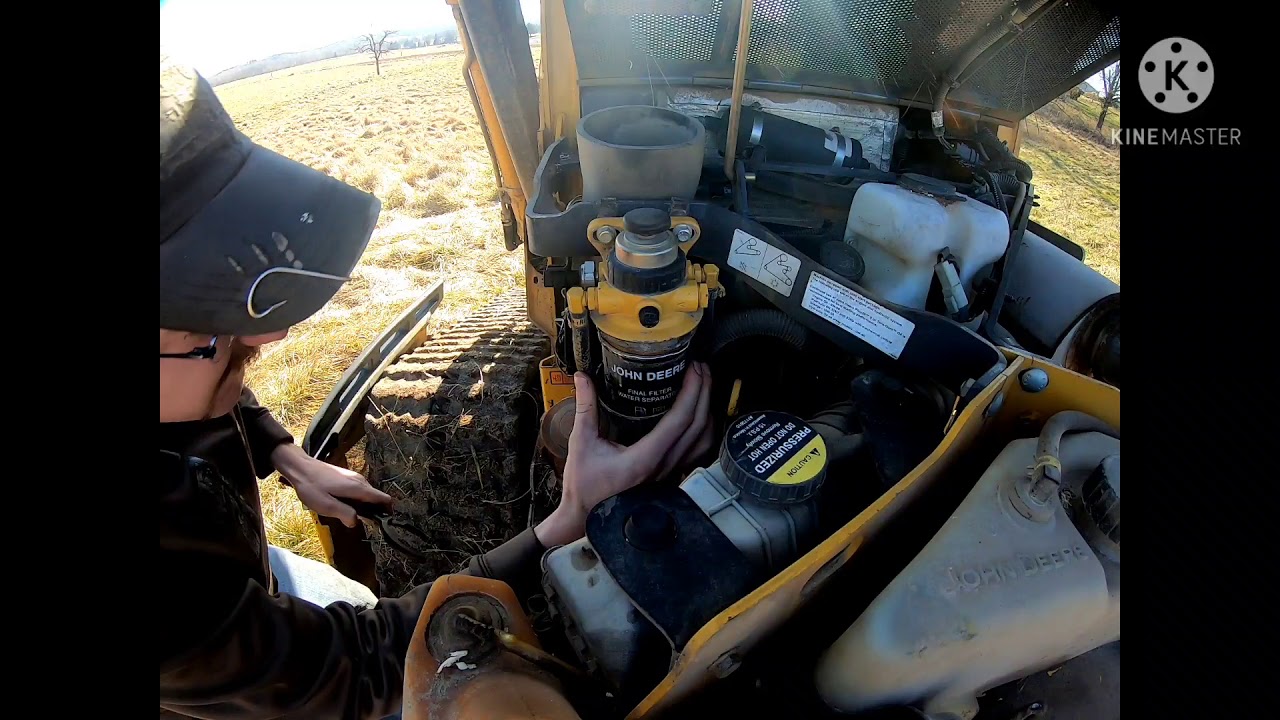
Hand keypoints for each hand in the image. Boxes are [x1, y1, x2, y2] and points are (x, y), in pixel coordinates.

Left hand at [271, 443, 392, 527]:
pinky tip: (340, 503)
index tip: (381, 523)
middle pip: (376, 498)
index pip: (384, 499)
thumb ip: (345, 514)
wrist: (300, 467)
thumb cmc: (311, 487)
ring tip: (346, 514)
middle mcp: (360, 481)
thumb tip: (356, 521)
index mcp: (359, 488)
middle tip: (357, 522)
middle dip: (372, 511)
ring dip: (362, 506)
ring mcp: (353, 477)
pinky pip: (358, 490)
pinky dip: (355, 499)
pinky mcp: (346, 477)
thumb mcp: (326, 505)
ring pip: (366, 494)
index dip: (387, 512)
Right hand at [535, 362, 713, 546]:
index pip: (680, 420)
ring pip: (703, 441)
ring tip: (703, 387)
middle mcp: (664, 466)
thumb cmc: (583, 487)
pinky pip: (697, 452)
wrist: (585, 518)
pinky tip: (699, 416)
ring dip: (707, 410)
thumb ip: (585, 407)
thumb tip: (582, 378)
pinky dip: (703, 430)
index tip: (693, 369)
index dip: (692, 391)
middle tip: (700, 368)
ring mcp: (670, 473)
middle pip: (698, 426)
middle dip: (704, 392)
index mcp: (645, 457)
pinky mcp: (669, 477)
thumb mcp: (581, 443)